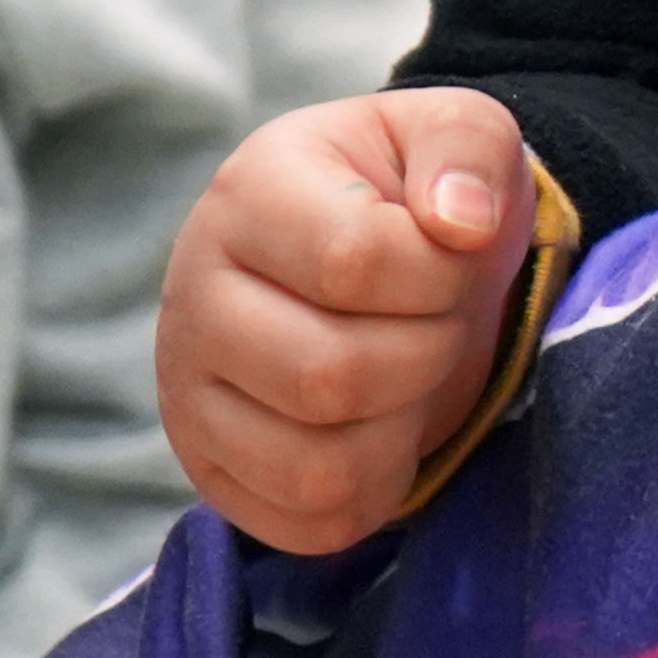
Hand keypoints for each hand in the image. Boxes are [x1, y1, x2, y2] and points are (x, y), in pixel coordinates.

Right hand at [158, 90, 536, 553]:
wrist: (383, 262)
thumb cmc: (417, 196)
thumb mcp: (458, 135)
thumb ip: (469, 148)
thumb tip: (461, 222)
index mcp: (249, 193)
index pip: (351, 260)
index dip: (439, 273)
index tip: (455, 255)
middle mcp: (192, 295)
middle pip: (329, 376)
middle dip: (426, 353)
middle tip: (435, 320)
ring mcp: (188, 392)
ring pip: (315, 467)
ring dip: (401, 427)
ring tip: (405, 370)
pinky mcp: (209, 469)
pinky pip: (308, 523)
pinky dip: (375, 488)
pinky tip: (381, 426)